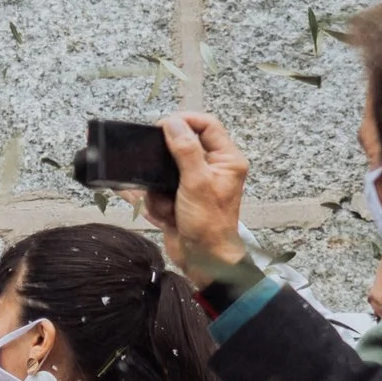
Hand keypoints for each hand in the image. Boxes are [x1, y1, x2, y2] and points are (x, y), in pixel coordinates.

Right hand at [142, 114, 253, 282]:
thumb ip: (185, 150)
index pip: (207, 125)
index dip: (184, 121)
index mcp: (226, 159)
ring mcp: (193, 183)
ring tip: (166, 205)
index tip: (161, 126)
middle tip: (156, 170)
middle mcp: (211, 167)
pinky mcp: (178, 197)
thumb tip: (173, 123)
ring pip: (164, 170)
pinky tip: (164, 215)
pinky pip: (157, 190)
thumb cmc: (210, 224)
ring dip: (158, 188)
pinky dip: (155, 203)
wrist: (203, 259)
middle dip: (164, 161)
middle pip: (181, 146)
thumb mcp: (197, 183)